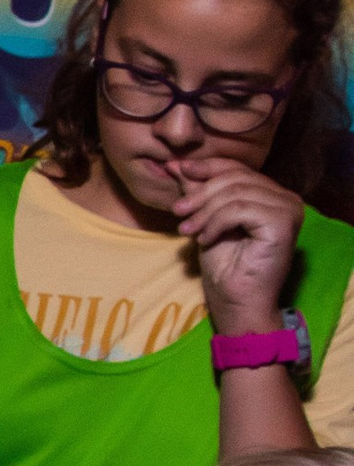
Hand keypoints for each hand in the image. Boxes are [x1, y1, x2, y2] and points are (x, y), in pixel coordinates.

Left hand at [168, 159, 302, 338]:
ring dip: (204, 211)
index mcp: (271, 194)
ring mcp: (288, 209)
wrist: (236, 301)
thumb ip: (198, 191)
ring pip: (235, 193)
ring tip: (187, 230)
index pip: (237, 168)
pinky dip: (216, 222)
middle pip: (235, 178)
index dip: (207, 167)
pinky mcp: (283, 222)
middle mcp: (286, 198)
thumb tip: (176, 164)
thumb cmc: (224, 266)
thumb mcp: (206, 219)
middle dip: (201, 193)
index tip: (178, 169)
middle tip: (178, 212)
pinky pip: (239, 209)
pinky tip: (206, 239)